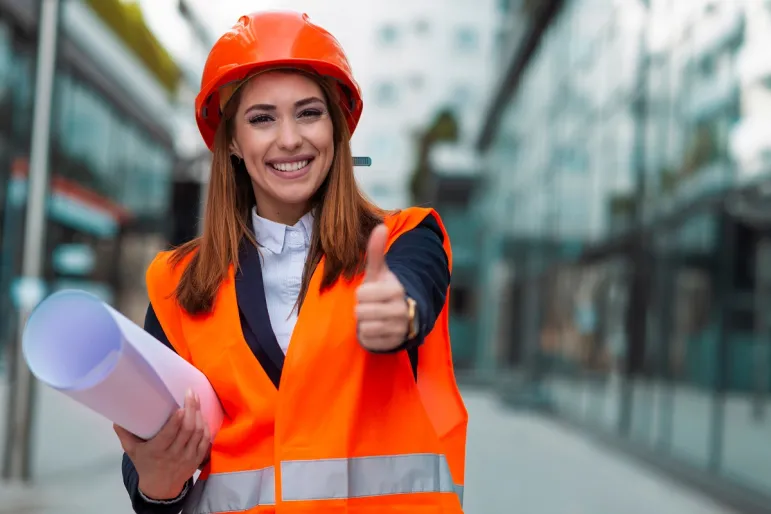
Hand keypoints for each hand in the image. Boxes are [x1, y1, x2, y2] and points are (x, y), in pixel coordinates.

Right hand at [114, 389, 210, 500]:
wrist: (160, 488)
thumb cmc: (145, 464)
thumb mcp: (132, 451)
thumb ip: (125, 434)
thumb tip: (117, 418)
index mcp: (157, 451)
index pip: (168, 436)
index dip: (176, 422)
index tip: (180, 407)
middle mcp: (174, 454)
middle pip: (187, 430)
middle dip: (191, 409)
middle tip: (191, 393)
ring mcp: (188, 457)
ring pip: (198, 433)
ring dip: (199, 415)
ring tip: (197, 400)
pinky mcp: (197, 459)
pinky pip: (205, 441)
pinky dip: (205, 427)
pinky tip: (202, 415)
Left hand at [355, 224, 409, 351]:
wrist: (402, 315)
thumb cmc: (384, 290)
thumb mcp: (379, 272)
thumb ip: (376, 251)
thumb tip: (379, 226)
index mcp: (396, 289)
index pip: (362, 294)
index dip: (361, 294)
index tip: (370, 293)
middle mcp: (401, 309)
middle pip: (361, 312)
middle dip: (362, 309)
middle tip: (371, 307)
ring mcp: (399, 328)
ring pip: (365, 326)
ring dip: (364, 323)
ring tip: (373, 317)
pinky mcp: (395, 343)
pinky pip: (369, 340)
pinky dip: (368, 336)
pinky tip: (376, 329)